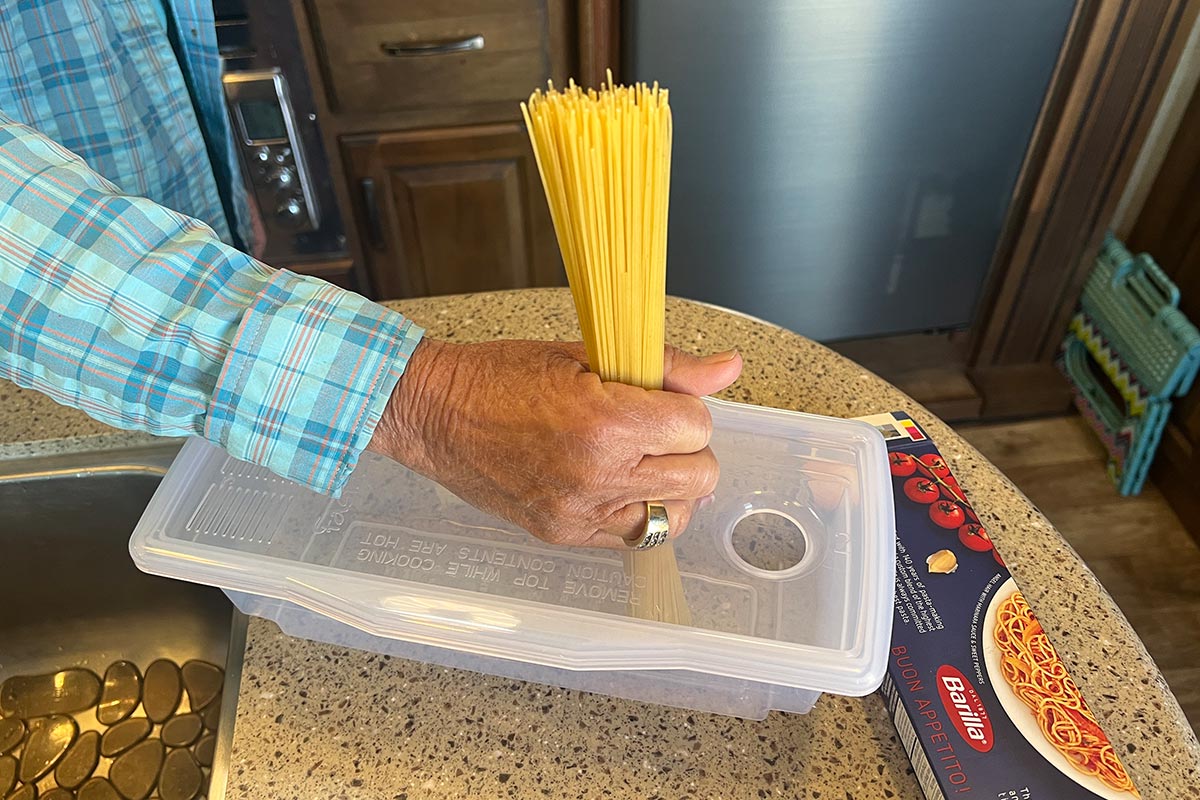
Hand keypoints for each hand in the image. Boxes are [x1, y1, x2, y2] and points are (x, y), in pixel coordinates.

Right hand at [368, 339, 742, 547]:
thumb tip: (729, 367)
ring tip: (639, 460)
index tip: (659, 399)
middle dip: (685, 447)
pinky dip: (638, 511)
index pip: (696, 426)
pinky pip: (634, 537)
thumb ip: (667, 366)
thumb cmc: (501, 376)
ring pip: (676, 516)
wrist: (436, 414)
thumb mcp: (585, 354)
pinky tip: (617, 484)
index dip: (684, 407)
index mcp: (607, 423)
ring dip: (671, 486)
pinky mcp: (565, 535)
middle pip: (699, 475)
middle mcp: (599, 476)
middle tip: (654, 428)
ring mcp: (581, 513)